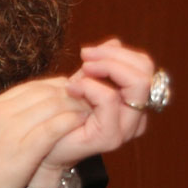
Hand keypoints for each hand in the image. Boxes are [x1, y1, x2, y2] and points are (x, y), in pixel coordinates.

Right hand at [0, 77, 90, 187]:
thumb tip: (14, 121)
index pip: (30, 86)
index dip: (54, 88)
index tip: (68, 95)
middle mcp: (0, 113)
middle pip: (44, 91)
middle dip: (69, 93)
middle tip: (87, 101)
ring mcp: (12, 129)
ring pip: (53, 105)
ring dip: (75, 106)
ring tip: (90, 112)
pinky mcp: (24, 149)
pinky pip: (55, 127)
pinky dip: (72, 122)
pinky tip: (82, 126)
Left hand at [39, 38, 153, 177]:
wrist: (42, 146)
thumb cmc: (62, 115)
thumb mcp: (84, 82)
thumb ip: (101, 65)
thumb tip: (115, 42)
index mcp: (134, 102)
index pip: (144, 67)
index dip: (119, 52)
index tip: (89, 52)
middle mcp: (137, 116)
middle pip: (146, 71)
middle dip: (114, 56)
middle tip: (86, 56)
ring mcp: (127, 128)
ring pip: (137, 82)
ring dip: (106, 67)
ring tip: (81, 71)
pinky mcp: (110, 136)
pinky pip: (110, 98)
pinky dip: (90, 86)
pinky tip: (72, 88)